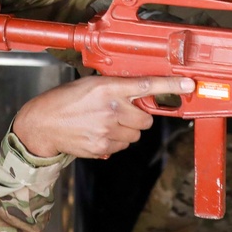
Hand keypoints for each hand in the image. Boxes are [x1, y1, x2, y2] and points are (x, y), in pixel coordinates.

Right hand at [12, 76, 194, 158]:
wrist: (42, 124)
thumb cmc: (65, 101)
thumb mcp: (90, 85)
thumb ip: (116, 88)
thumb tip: (141, 94)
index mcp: (108, 88)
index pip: (147, 85)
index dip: (171, 84)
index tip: (188, 84)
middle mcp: (111, 109)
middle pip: (146, 119)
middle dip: (138, 117)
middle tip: (121, 112)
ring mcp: (108, 131)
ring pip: (136, 135)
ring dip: (127, 130)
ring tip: (105, 123)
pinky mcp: (103, 147)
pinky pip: (122, 146)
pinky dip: (115, 142)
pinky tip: (98, 134)